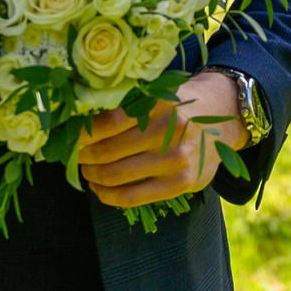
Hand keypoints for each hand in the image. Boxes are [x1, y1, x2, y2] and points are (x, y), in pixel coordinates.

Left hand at [74, 70, 247, 210]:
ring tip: (87, 170)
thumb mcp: (156, 94)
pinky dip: (106, 195)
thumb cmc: (177, 105)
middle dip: (82, 156)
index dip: (80, 133)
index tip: (69, 135)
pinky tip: (100, 188)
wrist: (221, 118)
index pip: (106, 122)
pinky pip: (131, 197)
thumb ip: (125, 105)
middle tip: (75, 154)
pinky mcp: (179, 183)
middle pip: (105, 152)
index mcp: (158, 102)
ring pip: (114, 176)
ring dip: (91, 176)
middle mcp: (168, 130)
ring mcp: (175, 160)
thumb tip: (78, 124)